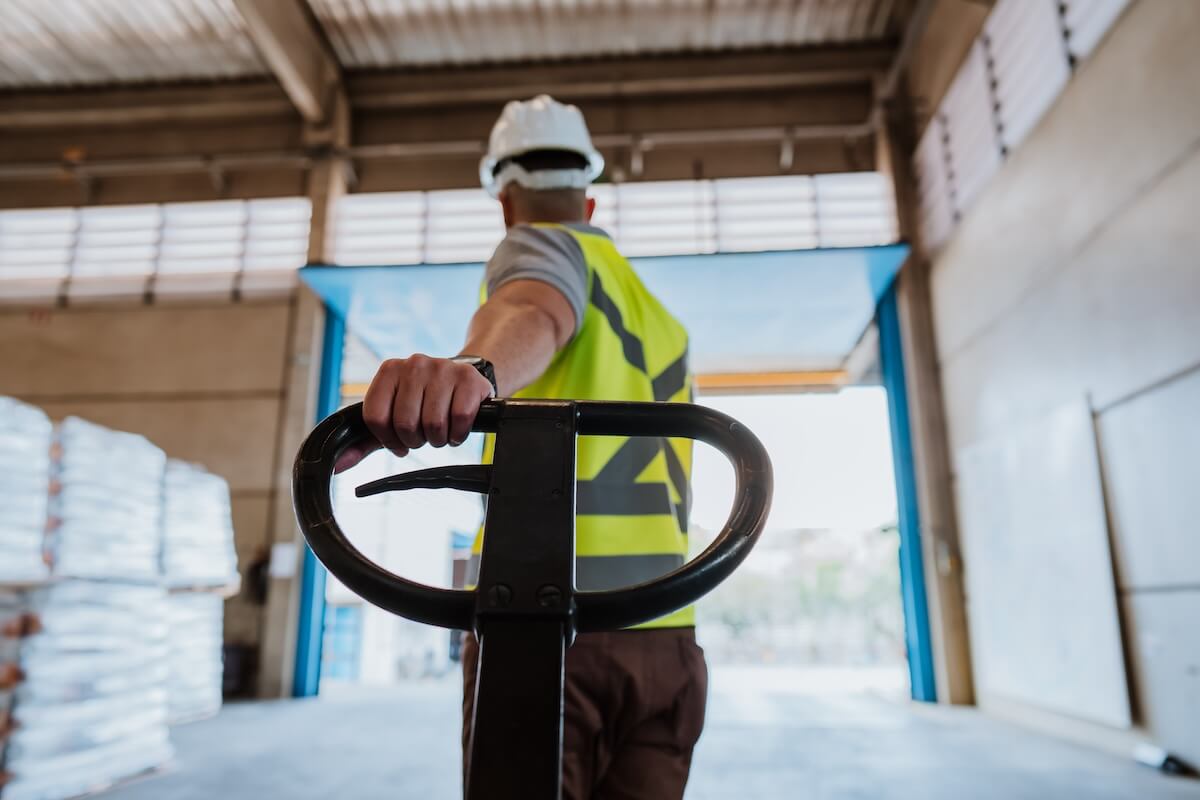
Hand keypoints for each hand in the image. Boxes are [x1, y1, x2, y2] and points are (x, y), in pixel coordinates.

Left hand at [334, 354, 493, 472]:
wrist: (463, 379)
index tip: (399, 443)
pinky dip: (458, 434)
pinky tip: (457, 428)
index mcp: (389, 370)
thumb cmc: (423, 402)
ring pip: (433, 424)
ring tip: (440, 431)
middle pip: (404, 424)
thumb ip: (363, 441)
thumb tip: (337, 466)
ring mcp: (443, 368)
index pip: (375, 417)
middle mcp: (414, 364)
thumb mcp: (392, 416)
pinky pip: (459, 419)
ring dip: (438, 439)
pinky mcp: (468, 378)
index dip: (388, 440)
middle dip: (415, 440)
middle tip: (423, 435)